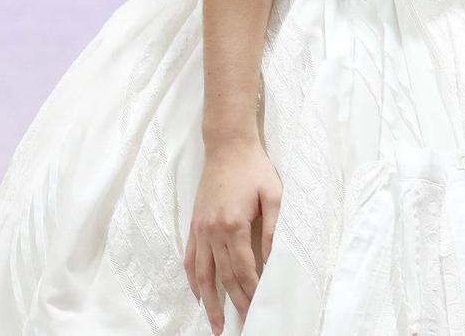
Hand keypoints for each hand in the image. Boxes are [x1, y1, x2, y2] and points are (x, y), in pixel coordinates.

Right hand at [184, 136, 280, 333]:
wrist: (227, 145)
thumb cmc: (254, 168)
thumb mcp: (273, 195)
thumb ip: (273, 230)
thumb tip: (273, 261)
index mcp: (234, 224)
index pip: (243, 269)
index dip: (252, 291)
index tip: (260, 306)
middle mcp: (213, 231)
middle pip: (224, 277)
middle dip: (235, 303)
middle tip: (244, 323)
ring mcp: (200, 229)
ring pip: (202, 274)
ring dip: (209, 302)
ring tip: (216, 324)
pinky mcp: (194, 225)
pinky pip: (191, 259)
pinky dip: (193, 281)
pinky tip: (199, 295)